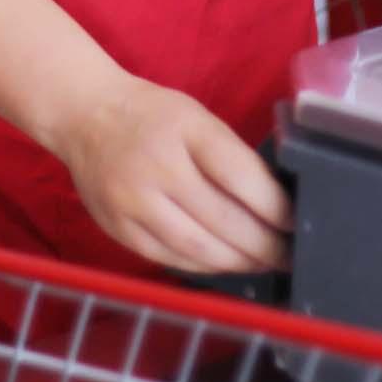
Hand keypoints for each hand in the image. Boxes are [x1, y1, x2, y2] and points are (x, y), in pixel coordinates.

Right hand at [43, 74, 291, 273]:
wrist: (86, 115)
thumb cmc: (153, 115)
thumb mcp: (198, 117)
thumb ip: (231, 156)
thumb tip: (274, 203)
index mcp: (187, 131)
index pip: (242, 177)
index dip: (275, 208)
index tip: (296, 224)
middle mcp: (159, 168)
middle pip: (223, 220)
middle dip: (264, 245)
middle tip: (288, 257)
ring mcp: (134, 202)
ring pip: (197, 247)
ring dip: (237, 263)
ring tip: (262, 265)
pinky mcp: (117, 227)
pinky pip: (168, 258)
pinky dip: (202, 266)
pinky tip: (223, 265)